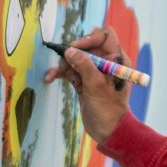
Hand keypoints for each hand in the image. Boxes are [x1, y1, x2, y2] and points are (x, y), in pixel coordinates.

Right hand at [44, 26, 130, 142]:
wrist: (107, 131)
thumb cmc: (108, 109)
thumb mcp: (96, 85)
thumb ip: (84, 65)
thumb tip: (70, 50)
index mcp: (116, 59)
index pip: (106, 36)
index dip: (90, 38)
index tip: (77, 48)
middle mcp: (106, 63)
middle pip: (86, 46)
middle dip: (73, 53)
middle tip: (64, 61)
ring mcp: (94, 72)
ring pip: (76, 59)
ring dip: (63, 64)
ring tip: (53, 74)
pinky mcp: (84, 81)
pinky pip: (70, 71)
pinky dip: (60, 73)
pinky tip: (50, 78)